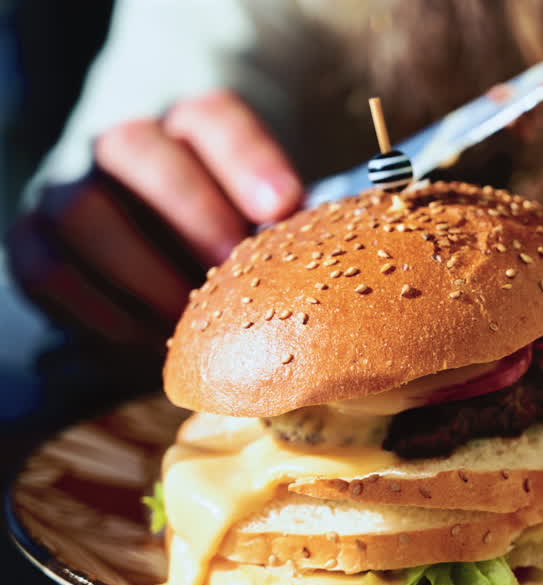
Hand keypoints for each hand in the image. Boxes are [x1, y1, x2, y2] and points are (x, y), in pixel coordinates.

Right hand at [14, 90, 301, 334]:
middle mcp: (122, 143)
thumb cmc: (239, 236)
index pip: (212, 116)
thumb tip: (337, 262)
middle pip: (136, 148)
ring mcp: (68, 189)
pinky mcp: (35, 243)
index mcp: (191, 125)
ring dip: (142, 271)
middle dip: (190, 211)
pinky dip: (102, 312)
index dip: (247, 156)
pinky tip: (151, 341)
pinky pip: (51, 273)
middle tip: (235, 266)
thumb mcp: (270, 220)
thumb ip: (294, 230)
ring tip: (192, 319)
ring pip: (81, 211)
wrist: (161, 253)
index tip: (285, 205)